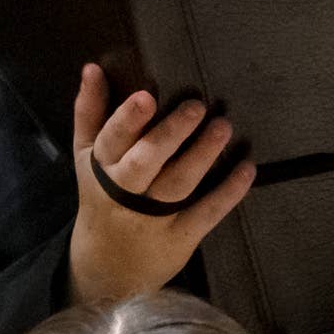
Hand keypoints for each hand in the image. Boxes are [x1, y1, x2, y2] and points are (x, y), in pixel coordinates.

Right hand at [60, 63, 250, 303]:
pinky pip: (204, 213)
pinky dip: (227, 193)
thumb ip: (89, 113)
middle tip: (196, 106)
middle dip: (169, 134)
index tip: (147, 97)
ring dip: (201, 155)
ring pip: (176, 184)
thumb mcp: (87, 158)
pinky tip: (246, 169)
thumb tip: (93, 67)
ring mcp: (151, 218)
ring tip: (223, 127)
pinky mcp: (178, 238)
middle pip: (144, 162)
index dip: (128, 120)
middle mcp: (123, 193)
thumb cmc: (101, 198)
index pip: (111, 141)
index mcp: (100, 169)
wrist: (107, 266)